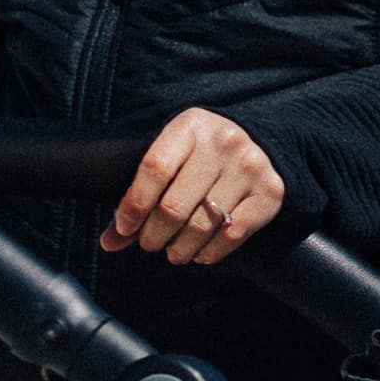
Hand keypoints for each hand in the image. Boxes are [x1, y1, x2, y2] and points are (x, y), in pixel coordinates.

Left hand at [105, 108, 285, 266]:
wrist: (260, 145)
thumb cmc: (201, 156)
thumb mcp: (171, 159)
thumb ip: (139, 196)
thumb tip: (109, 242)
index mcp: (190, 126)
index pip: (154, 169)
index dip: (134, 205)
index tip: (125, 228)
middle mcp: (224, 142)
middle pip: (175, 204)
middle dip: (154, 234)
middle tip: (149, 244)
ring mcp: (250, 167)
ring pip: (203, 224)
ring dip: (180, 248)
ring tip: (173, 252)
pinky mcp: (270, 192)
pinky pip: (233, 234)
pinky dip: (210, 252)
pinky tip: (199, 254)